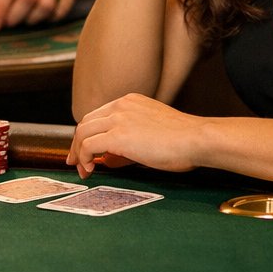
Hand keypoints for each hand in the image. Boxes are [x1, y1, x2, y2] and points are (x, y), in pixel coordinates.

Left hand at [64, 93, 201, 177]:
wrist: (196, 139)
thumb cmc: (183, 140)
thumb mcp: (152, 131)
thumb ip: (130, 139)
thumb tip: (109, 157)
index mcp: (129, 101)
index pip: (97, 116)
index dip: (87, 134)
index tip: (84, 150)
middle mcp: (120, 106)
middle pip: (85, 122)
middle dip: (77, 144)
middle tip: (76, 162)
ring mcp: (118, 119)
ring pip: (82, 133)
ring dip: (78, 153)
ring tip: (83, 170)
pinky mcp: (118, 136)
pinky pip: (88, 146)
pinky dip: (84, 158)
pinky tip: (91, 169)